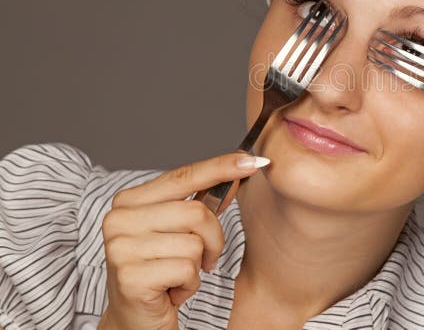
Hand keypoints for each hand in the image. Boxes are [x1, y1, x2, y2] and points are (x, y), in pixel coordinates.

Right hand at [97, 152, 269, 329]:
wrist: (135, 321)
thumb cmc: (161, 271)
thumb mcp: (180, 230)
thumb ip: (202, 199)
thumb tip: (240, 165)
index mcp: (129, 201)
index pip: (183, 176)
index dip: (220, 167)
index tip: (253, 160)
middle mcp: (119, 219)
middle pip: (196, 213)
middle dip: (212, 239)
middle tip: (200, 259)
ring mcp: (121, 248)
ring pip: (194, 243)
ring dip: (197, 266)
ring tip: (177, 276)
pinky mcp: (130, 277)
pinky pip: (187, 269)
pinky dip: (189, 285)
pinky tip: (170, 291)